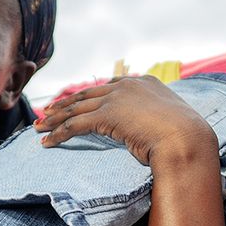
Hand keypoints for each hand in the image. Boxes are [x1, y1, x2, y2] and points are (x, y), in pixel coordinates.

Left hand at [34, 75, 217, 167]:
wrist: (188, 139)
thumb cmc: (186, 138)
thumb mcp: (169, 123)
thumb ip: (154, 120)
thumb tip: (147, 133)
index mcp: (144, 83)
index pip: (107, 88)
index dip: (88, 97)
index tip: (75, 103)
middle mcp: (127, 86)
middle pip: (86, 95)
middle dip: (63, 105)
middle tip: (46, 112)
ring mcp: (116, 98)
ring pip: (76, 108)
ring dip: (53, 119)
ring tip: (38, 127)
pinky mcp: (107, 115)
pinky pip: (75, 125)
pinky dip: (58, 133)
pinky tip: (47, 142)